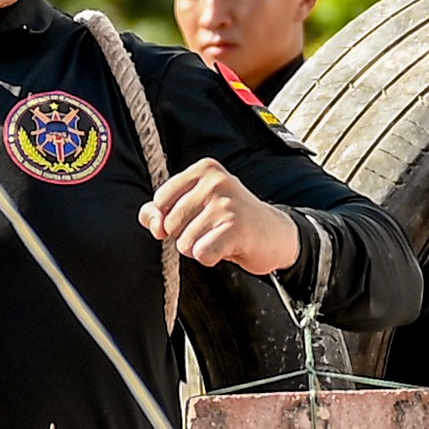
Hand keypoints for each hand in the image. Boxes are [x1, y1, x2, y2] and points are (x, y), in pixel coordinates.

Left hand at [139, 159, 303, 278]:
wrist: (275, 234)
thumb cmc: (229, 219)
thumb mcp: (194, 206)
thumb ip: (160, 211)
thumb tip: (153, 224)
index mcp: (203, 170)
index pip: (160, 201)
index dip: (170, 219)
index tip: (195, 218)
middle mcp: (215, 181)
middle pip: (170, 224)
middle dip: (186, 235)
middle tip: (213, 229)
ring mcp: (226, 204)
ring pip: (184, 243)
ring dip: (200, 248)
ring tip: (221, 237)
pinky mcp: (236, 228)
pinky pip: (201, 254)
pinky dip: (211, 258)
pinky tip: (228, 247)